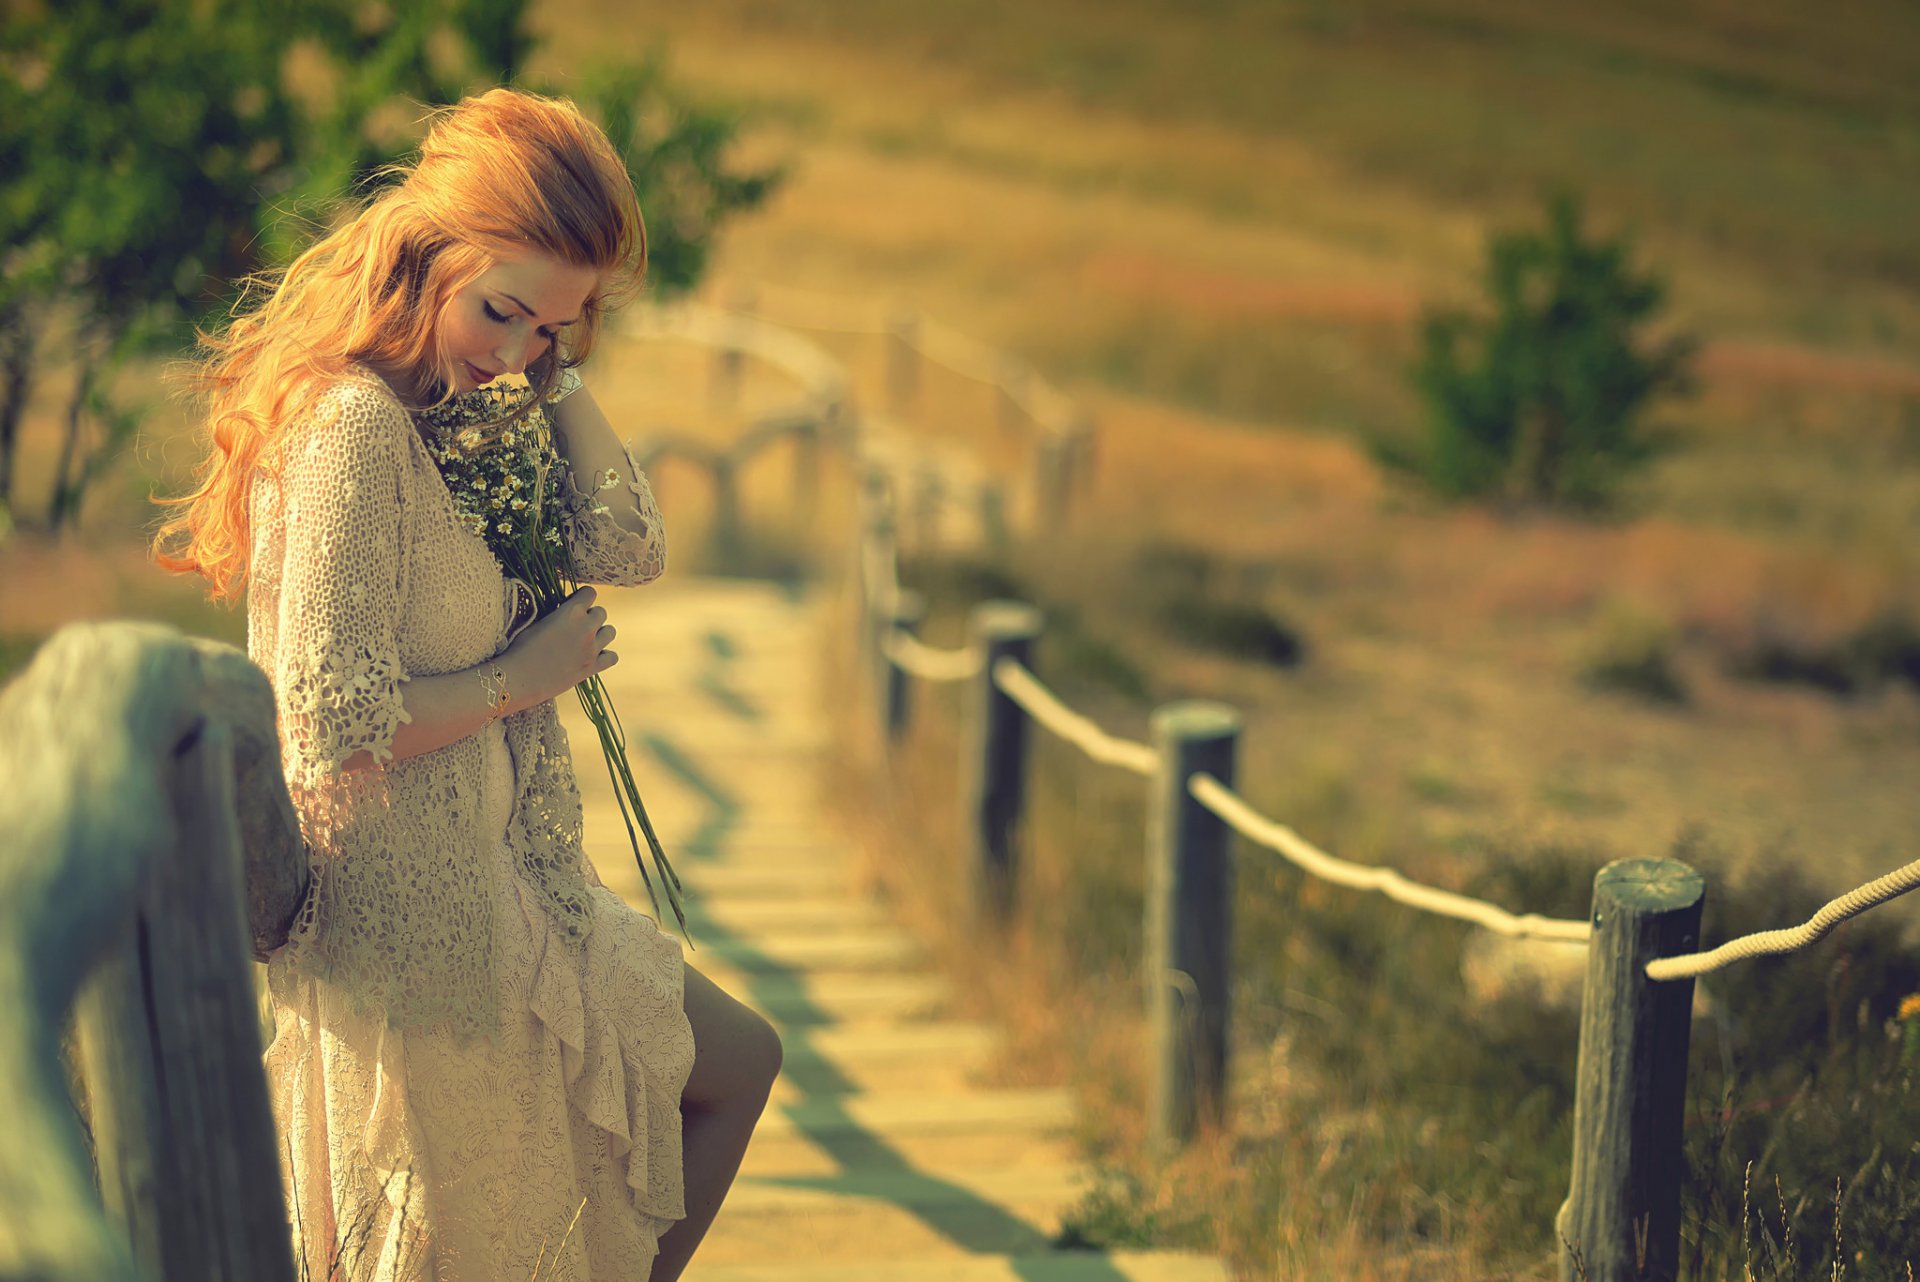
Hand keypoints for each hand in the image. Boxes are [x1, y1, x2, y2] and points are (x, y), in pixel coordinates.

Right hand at [501, 585, 616, 705]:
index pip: (590, 593)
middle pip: (602, 612)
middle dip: (590, 616)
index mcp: (572, 611)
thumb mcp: (538, 621)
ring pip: (610, 632)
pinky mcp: (593, 667)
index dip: (581, 598)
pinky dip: (605, 656)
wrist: (519, 678)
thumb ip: (559, 613)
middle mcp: (586, 627)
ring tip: (585, 640)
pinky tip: (593, 657)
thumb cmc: (521, 648)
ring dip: (600, 633)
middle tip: (575, 626)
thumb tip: (567, 609)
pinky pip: (612, 657)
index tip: (573, 605)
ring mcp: (592, 648)